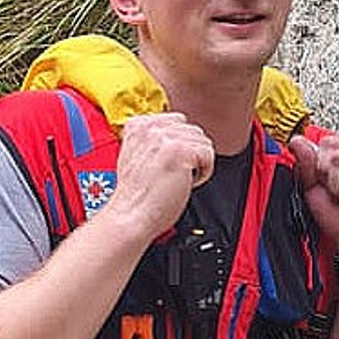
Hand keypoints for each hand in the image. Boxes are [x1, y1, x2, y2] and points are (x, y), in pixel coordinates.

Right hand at [101, 111, 214, 240]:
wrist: (130, 216)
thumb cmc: (134, 197)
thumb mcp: (135, 158)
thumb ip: (153, 142)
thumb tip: (176, 137)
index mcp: (137, 126)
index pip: (176, 121)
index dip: (179, 143)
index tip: (171, 161)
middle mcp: (150, 127)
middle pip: (192, 130)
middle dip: (190, 152)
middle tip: (176, 173)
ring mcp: (165, 137)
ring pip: (202, 141)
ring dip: (197, 162)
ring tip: (180, 179)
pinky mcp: (179, 150)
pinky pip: (208, 154)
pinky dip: (204, 172)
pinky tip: (187, 183)